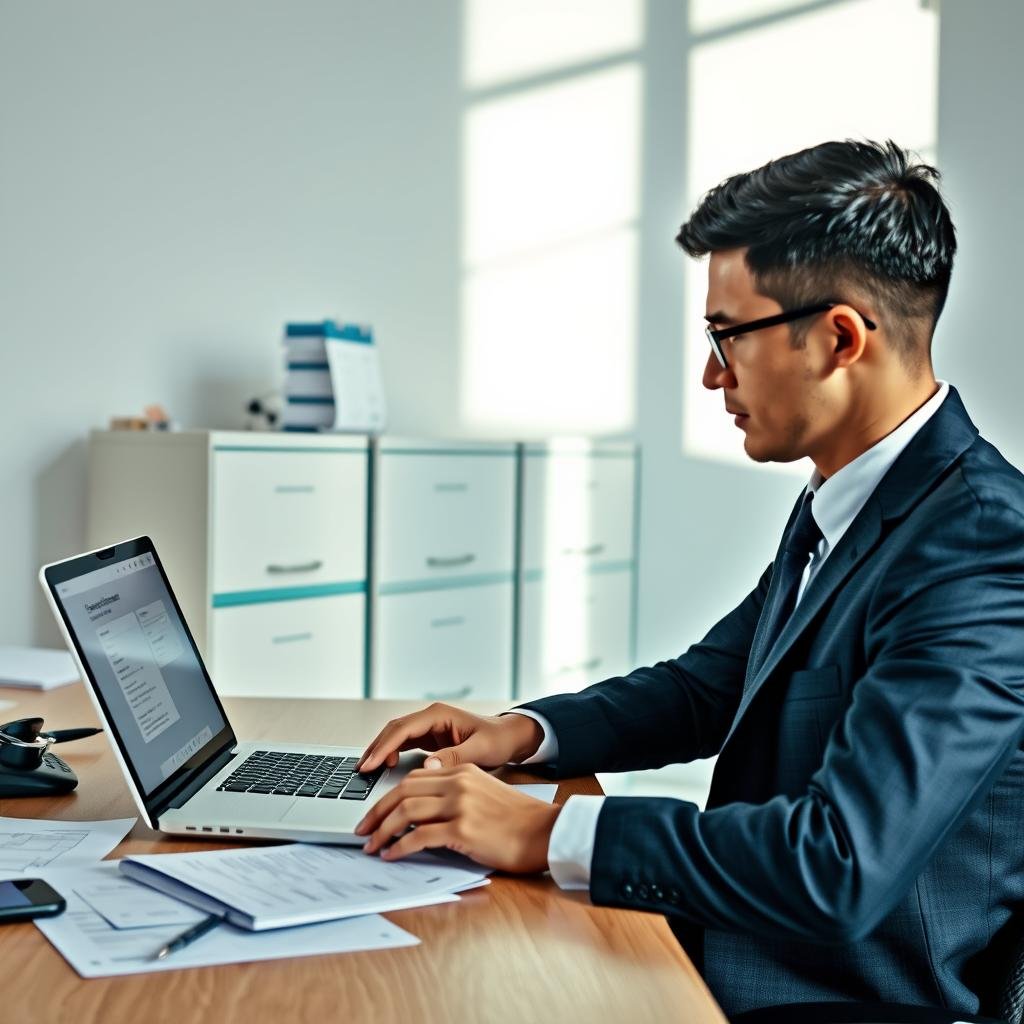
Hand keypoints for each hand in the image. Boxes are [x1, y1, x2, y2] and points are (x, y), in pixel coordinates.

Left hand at [355, 764, 560, 872]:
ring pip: (406, 812)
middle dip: (377, 812)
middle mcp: (459, 783)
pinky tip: (391, 855)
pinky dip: (400, 847)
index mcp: (463, 771)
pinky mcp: (463, 830)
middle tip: (363, 830)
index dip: (389, 796)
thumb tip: (422, 811)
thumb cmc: (518, 820)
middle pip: (404, 792)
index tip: (376, 813)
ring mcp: (461, 805)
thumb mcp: (484, 794)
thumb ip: (456, 793)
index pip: (414, 778)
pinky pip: (419, 837)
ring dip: (383, 831)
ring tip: (372, 846)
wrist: (545, 832)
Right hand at [356, 703, 542, 772]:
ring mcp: (429, 727)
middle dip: (375, 748)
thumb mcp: (480, 750)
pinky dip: (391, 753)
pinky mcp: (430, 738)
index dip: (384, 746)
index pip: (403, 729)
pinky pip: (404, 744)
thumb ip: (454, 757)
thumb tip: (427, 766)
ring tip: (366, 770)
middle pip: (394, 730)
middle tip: (360, 770)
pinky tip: (384, 767)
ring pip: (396, 736)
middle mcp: (431, 718)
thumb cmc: (498, 740)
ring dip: (380, 750)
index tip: (370, 764)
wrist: (509, 737)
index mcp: (439, 715)